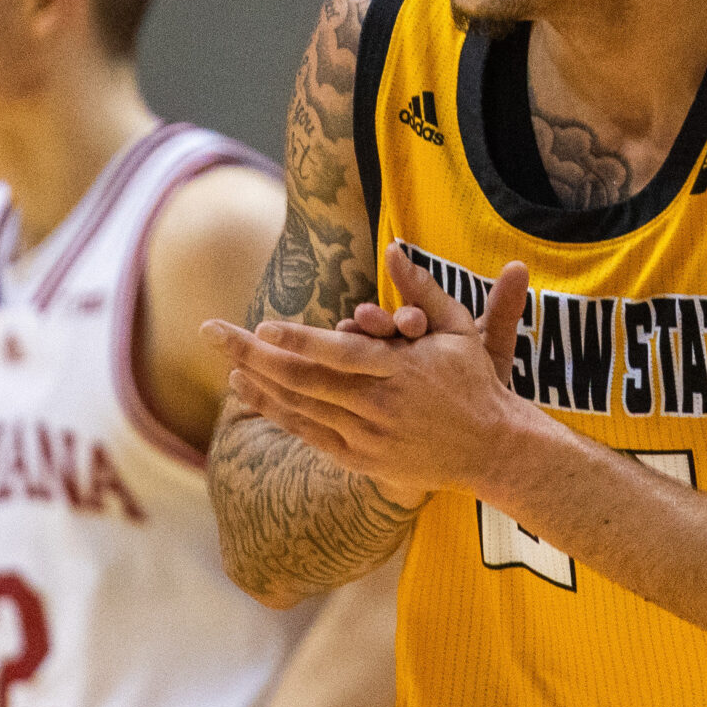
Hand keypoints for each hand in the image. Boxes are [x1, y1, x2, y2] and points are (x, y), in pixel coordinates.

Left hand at [203, 244, 532, 501]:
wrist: (493, 451)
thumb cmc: (475, 382)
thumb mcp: (460, 329)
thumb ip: (424, 289)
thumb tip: (392, 247)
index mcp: (406, 369)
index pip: (343, 354)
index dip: (301, 342)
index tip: (264, 327)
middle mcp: (382, 404)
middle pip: (306, 380)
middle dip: (253, 356)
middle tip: (212, 332)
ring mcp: (369, 436)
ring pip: (301, 407)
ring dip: (257, 384)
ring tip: (224, 361)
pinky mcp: (362, 459)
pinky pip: (308, 433)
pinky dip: (275, 411)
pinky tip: (248, 391)